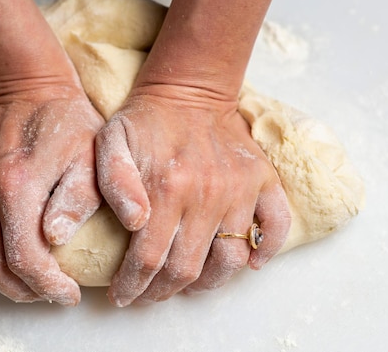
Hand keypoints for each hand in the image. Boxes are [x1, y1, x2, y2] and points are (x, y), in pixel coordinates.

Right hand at [0, 82, 103, 305]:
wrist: (28, 86)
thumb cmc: (66, 123)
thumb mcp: (91, 157)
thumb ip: (77, 201)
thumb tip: (55, 241)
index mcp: (17, 186)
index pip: (25, 260)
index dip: (48, 287)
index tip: (67, 294)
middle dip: (20, 289)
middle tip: (43, 289)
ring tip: (13, 278)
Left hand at [96, 84, 290, 306]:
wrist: (188, 91)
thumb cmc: (144, 120)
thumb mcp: (111, 141)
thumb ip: (113, 181)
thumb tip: (133, 224)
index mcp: (168, 187)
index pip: (148, 258)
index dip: (133, 285)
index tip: (122, 297)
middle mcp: (208, 194)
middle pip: (186, 268)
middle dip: (160, 292)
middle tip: (146, 295)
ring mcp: (241, 189)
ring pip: (229, 259)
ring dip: (206, 283)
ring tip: (184, 285)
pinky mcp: (263, 182)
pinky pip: (276, 227)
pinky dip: (267, 251)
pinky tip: (250, 264)